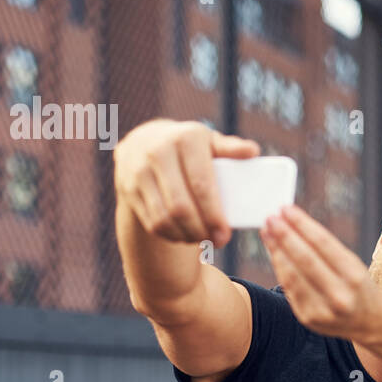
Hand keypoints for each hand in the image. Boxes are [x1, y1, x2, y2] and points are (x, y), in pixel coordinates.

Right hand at [113, 118, 258, 247]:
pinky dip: (170, 236)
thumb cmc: (188, 146)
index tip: (226, 234)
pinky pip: (151, 222)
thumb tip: (253, 152)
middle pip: (181, 206)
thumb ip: (230, 148)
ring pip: (164, 218)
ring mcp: (139, 171)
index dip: (214, 214)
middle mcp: (158, 153)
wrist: (143, 141)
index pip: (201, 184)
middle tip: (217, 241)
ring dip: (186, 236)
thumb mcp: (208, 141)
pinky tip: (184, 236)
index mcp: (185, 139)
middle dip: (201, 230)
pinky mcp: (129, 189)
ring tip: (202, 239)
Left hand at [260, 205, 381, 339]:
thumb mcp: (352, 264)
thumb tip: (291, 223)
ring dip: (276, 249)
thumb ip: (325, 248)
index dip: (302, 224)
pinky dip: (279, 267)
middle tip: (271, 217)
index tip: (286, 208)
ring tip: (267, 231)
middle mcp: (339, 295)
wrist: (370, 322)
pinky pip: (288, 288)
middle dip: (285, 235)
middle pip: (305, 259)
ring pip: (292, 274)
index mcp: (354, 276)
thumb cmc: (357, 285)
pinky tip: (274, 252)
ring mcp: (323, 310)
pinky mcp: (308, 319)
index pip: (323, 244)